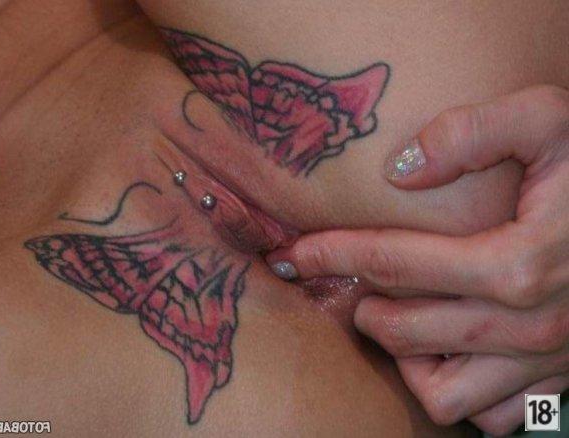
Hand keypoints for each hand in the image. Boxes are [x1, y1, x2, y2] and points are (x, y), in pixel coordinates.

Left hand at [266, 85, 568, 435]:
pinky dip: (459, 391)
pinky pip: (491, 416)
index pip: (393, 263)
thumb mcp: (550, 120)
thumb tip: (399, 170)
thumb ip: (474, 131)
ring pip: (443, 393)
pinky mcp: (559, 382)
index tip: (293, 255)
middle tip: (352, 286)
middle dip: (362, 307)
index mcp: (518, 263)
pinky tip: (449, 352)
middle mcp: (530, 325)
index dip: (333, 255)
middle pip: (405, 331)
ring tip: (398, 321)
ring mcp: (546, 361)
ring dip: (406, 359)